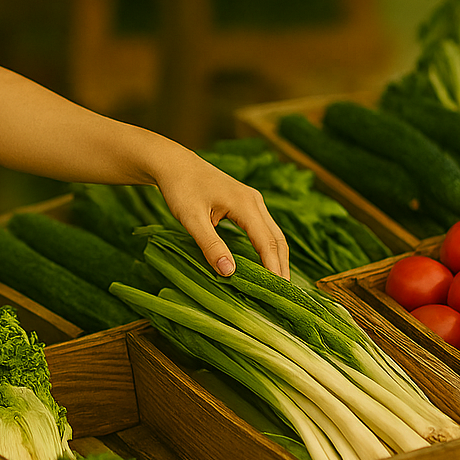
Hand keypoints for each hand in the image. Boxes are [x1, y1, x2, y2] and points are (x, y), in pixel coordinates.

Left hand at [159, 155, 289, 278]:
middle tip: (284, 295)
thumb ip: (210, 245)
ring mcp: (252, 200)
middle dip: (281, 266)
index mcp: (245, 204)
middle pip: (277, 239)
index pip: (266, 242)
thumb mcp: (191, 219)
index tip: (279, 291)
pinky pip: (264, 228)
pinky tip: (266, 263)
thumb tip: (230, 272)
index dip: (273, 268)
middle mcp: (254, 201)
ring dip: (277, 257)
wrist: (174, 164)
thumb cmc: (180, 189)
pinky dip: (268, 247)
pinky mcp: (246, 202)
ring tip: (278, 284)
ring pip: (273, 233)